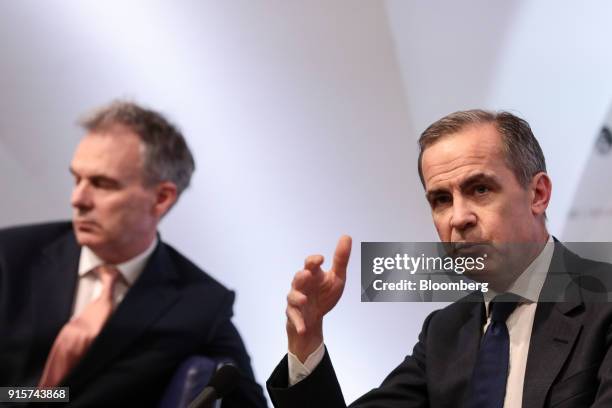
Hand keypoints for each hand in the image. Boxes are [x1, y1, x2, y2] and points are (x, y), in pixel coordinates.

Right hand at [286, 235, 351, 361]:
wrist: (314, 319)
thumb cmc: (324, 294)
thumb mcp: (337, 278)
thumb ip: (341, 259)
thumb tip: (346, 237)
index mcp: (313, 274)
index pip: (310, 264)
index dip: (313, 261)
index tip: (321, 259)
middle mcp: (302, 285)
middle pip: (298, 278)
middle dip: (301, 276)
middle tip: (306, 274)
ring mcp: (296, 300)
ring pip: (293, 296)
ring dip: (297, 297)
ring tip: (304, 300)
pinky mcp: (294, 315)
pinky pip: (294, 318)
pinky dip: (298, 322)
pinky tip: (303, 328)